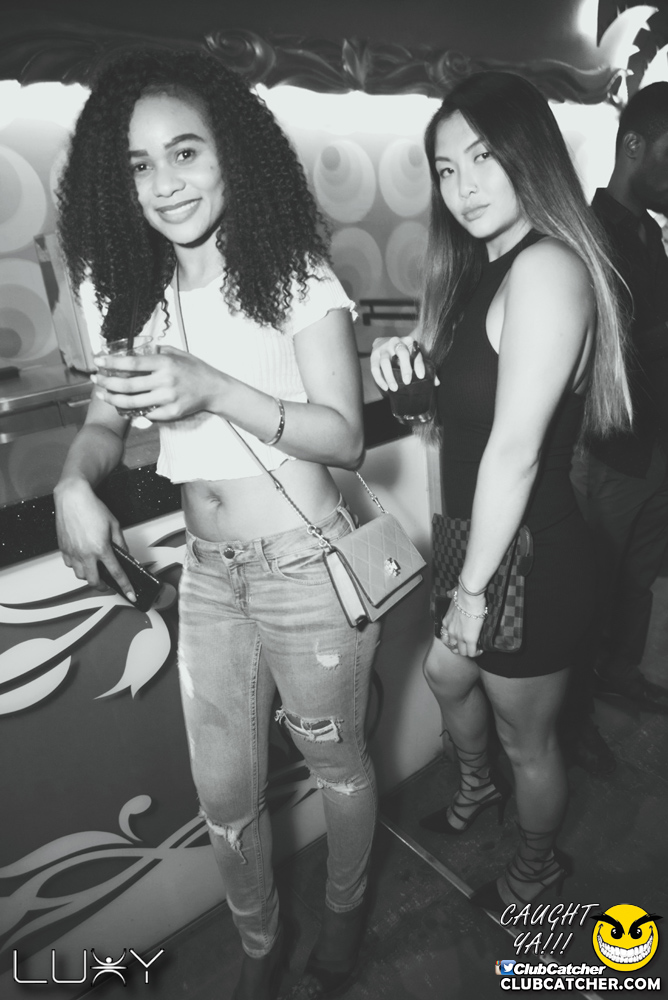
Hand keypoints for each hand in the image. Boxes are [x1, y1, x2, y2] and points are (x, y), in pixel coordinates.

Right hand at [54, 479, 135, 600]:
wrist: (72, 497)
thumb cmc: (92, 507)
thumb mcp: (114, 524)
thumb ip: (120, 542)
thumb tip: (125, 554)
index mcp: (101, 549)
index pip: (116, 573)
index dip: (125, 586)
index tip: (131, 595)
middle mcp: (85, 554)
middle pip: (94, 581)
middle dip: (103, 587)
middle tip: (109, 584)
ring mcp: (72, 552)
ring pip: (80, 575)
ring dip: (89, 576)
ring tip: (95, 570)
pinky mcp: (63, 548)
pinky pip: (69, 565)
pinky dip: (76, 566)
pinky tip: (82, 560)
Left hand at [92, 346, 223, 421]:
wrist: (214, 389)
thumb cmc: (195, 369)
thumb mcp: (177, 353)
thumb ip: (157, 352)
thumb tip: (135, 351)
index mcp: (165, 363)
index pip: (132, 364)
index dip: (112, 363)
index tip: (98, 361)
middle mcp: (165, 381)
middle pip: (127, 385)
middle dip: (107, 382)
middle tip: (96, 379)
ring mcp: (168, 399)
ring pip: (132, 402)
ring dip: (113, 399)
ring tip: (103, 394)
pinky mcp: (171, 413)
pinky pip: (146, 413)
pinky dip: (132, 410)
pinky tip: (122, 405)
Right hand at [370, 336, 425, 392]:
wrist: (384, 342)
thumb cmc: (403, 352)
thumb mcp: (413, 355)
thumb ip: (424, 368)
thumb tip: (436, 383)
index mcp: (409, 342)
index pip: (416, 352)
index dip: (419, 364)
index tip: (421, 376)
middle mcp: (396, 342)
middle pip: (401, 352)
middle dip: (405, 368)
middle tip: (407, 382)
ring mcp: (383, 348)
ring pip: (385, 361)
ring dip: (390, 376)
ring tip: (394, 388)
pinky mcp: (374, 355)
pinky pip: (375, 368)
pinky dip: (380, 379)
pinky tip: (385, 387)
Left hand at [440, 587, 485, 657]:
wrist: (469, 596)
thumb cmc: (462, 593)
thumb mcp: (452, 596)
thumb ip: (451, 595)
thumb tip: (450, 593)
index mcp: (446, 622)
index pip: (445, 637)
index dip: (452, 640)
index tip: (459, 639)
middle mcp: (450, 631)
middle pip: (452, 647)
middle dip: (460, 648)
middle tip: (467, 646)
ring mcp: (459, 637)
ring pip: (462, 652)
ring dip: (468, 651)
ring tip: (474, 648)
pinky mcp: (470, 639)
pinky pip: (471, 653)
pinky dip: (476, 653)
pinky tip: (480, 649)